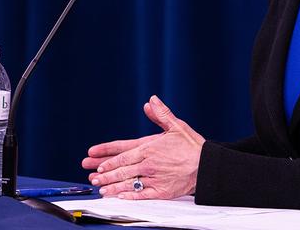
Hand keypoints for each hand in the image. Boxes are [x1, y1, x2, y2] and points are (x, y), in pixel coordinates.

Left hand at [83, 95, 204, 199]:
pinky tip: (119, 197)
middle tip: (92, 176)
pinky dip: (128, 196)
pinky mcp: (161, 191)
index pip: (122, 151)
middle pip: (121, 168)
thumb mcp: (176, 126)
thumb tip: (151, 102)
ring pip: (128, 182)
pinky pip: (141, 194)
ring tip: (101, 189)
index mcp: (149, 147)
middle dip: (104, 173)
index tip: (93, 158)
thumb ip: (161, 115)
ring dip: (112, 186)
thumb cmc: (192, 146)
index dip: (106, 155)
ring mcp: (153, 178)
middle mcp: (148, 163)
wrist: (207, 166)